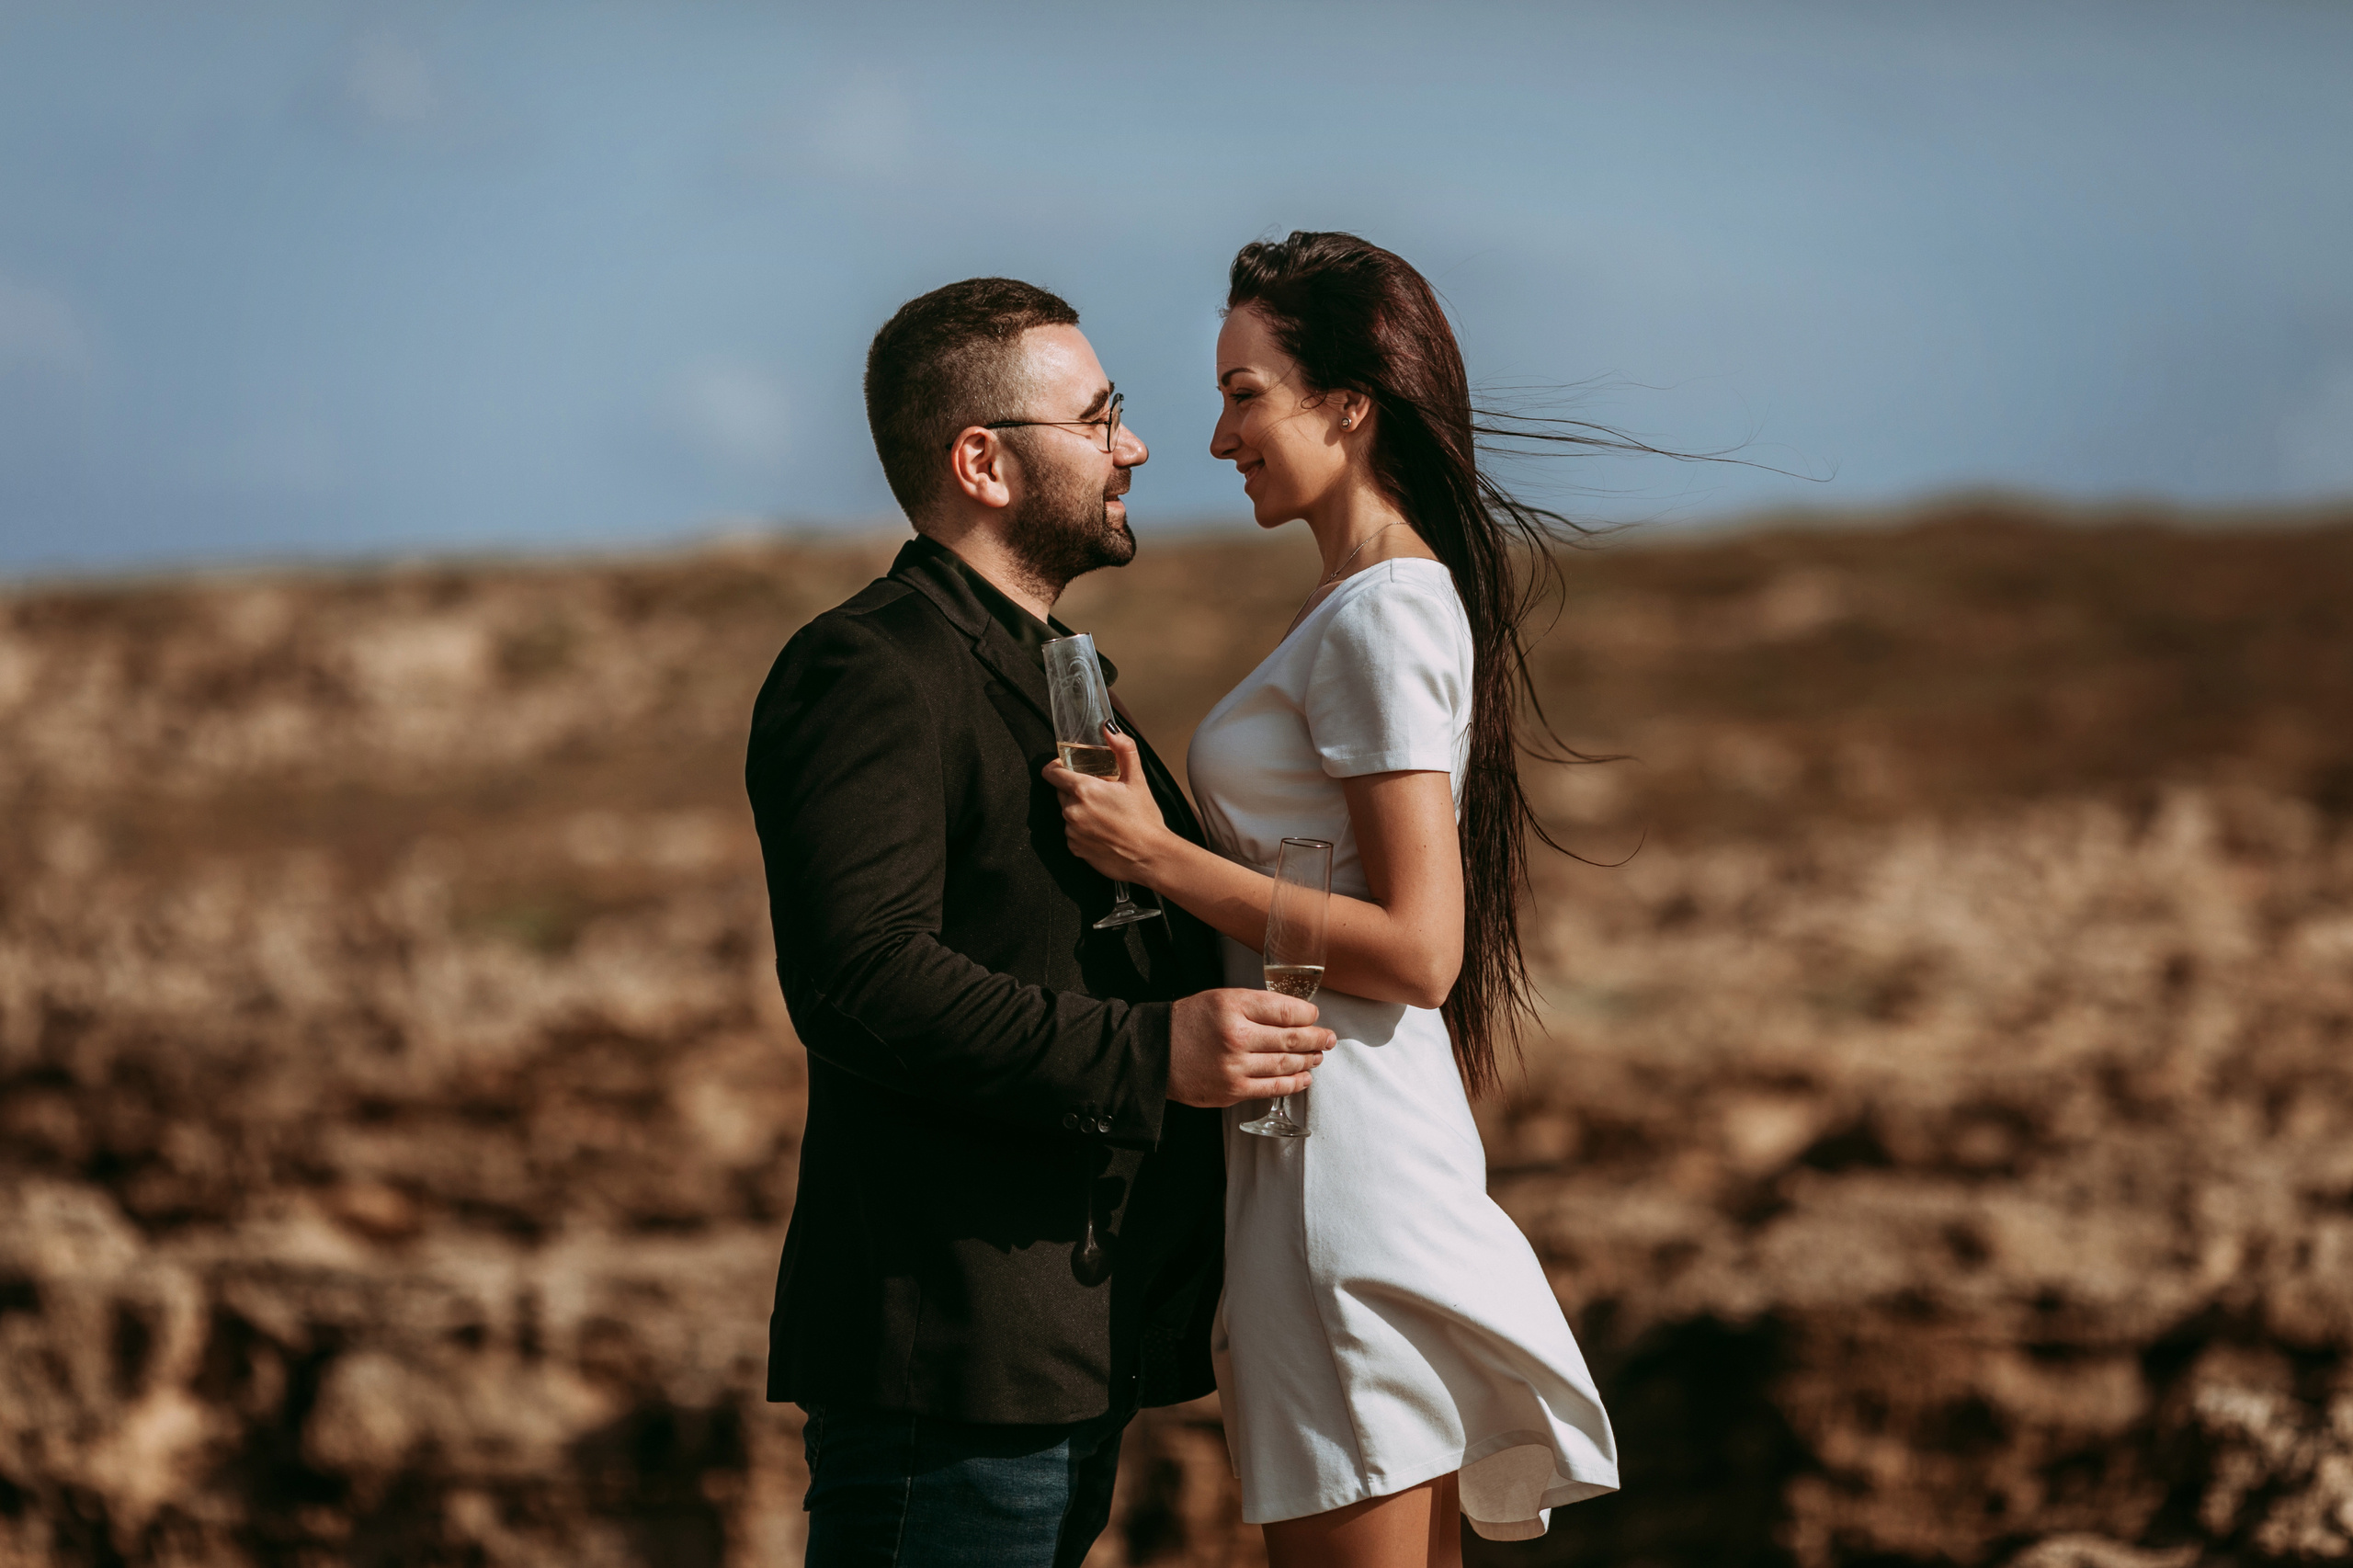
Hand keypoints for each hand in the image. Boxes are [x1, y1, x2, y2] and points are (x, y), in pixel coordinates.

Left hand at [1043, 723, 1172, 884]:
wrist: (1150, 857)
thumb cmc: (1145, 820)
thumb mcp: (1137, 779)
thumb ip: (1123, 749)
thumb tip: (1109, 729)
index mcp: (1084, 790)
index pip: (1052, 772)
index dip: (1058, 766)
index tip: (1068, 766)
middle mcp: (1072, 811)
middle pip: (1062, 792)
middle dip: (1076, 789)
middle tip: (1101, 793)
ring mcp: (1072, 832)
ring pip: (1068, 813)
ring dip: (1080, 810)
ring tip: (1106, 814)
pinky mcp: (1075, 849)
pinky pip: (1072, 832)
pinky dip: (1083, 829)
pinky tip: (1103, 830)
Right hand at [1166, 989, 1332, 1107]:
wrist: (1155, 1054)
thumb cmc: (1189, 1023)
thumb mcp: (1219, 999)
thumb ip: (1254, 1005)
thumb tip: (1294, 1015)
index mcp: (1232, 1006)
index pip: (1283, 1009)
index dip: (1306, 1014)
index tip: (1314, 1015)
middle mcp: (1235, 1035)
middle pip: (1289, 1038)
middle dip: (1316, 1038)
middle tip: (1329, 1038)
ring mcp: (1234, 1066)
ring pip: (1285, 1064)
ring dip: (1307, 1060)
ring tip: (1318, 1056)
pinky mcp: (1232, 1090)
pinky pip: (1272, 1088)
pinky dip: (1293, 1083)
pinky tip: (1304, 1078)